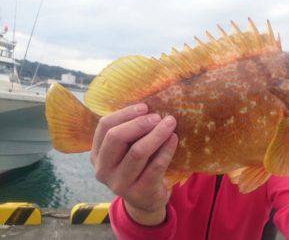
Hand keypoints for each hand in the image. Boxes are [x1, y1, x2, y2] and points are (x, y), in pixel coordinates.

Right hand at [90, 103, 177, 224]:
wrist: (146, 200)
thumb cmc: (137, 167)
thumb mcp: (125, 151)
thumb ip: (130, 132)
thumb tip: (148, 106)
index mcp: (97, 154)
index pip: (104, 126)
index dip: (124, 113)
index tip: (144, 107)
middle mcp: (103, 170)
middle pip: (116, 138)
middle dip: (139, 123)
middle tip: (158, 116)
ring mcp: (119, 183)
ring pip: (137, 152)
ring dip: (156, 134)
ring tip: (170, 123)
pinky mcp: (139, 192)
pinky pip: (155, 166)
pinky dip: (166, 150)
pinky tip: (174, 139)